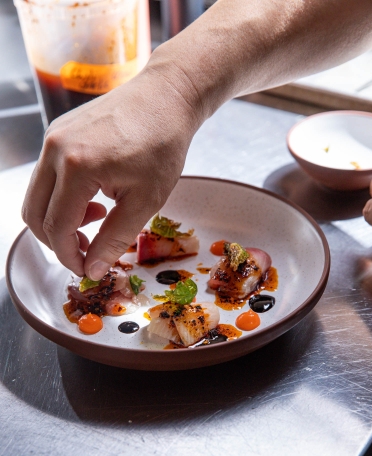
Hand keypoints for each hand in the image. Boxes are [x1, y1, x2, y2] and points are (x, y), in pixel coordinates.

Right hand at [22, 65, 201, 279]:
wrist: (166, 97)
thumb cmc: (163, 145)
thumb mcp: (146, 200)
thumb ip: (114, 239)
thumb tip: (92, 270)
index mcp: (76, 166)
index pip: (56, 227)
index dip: (69, 256)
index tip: (87, 270)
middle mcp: (54, 149)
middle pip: (34, 214)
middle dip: (58, 241)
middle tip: (88, 249)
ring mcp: (52, 136)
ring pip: (36, 195)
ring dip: (59, 218)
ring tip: (98, 217)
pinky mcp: (57, 131)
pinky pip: (46, 175)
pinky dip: (62, 196)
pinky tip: (94, 195)